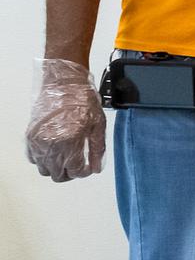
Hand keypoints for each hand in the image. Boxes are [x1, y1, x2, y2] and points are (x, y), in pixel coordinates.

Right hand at [25, 59, 106, 182]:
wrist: (63, 84)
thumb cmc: (82, 100)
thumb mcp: (98, 125)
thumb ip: (97, 149)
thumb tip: (96, 168)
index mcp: (69, 142)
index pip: (76, 170)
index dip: (84, 172)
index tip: (88, 167)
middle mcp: (50, 144)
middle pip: (58, 175)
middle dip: (70, 173)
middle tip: (79, 165)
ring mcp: (38, 141)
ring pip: (44, 169)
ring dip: (56, 169)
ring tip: (67, 159)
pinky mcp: (30, 136)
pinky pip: (33, 158)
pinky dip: (43, 160)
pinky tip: (55, 153)